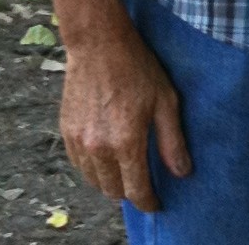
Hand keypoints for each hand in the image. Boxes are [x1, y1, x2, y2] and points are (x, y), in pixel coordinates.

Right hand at [60, 23, 189, 211]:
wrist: (99, 44)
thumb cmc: (137, 68)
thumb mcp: (165, 100)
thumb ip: (172, 141)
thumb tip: (182, 173)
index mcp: (126, 142)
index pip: (136, 190)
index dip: (148, 202)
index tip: (156, 204)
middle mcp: (98, 148)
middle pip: (113, 190)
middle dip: (130, 192)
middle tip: (143, 183)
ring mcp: (79, 141)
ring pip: (94, 181)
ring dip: (110, 181)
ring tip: (125, 171)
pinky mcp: (66, 132)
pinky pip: (79, 165)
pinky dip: (93, 168)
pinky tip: (105, 156)